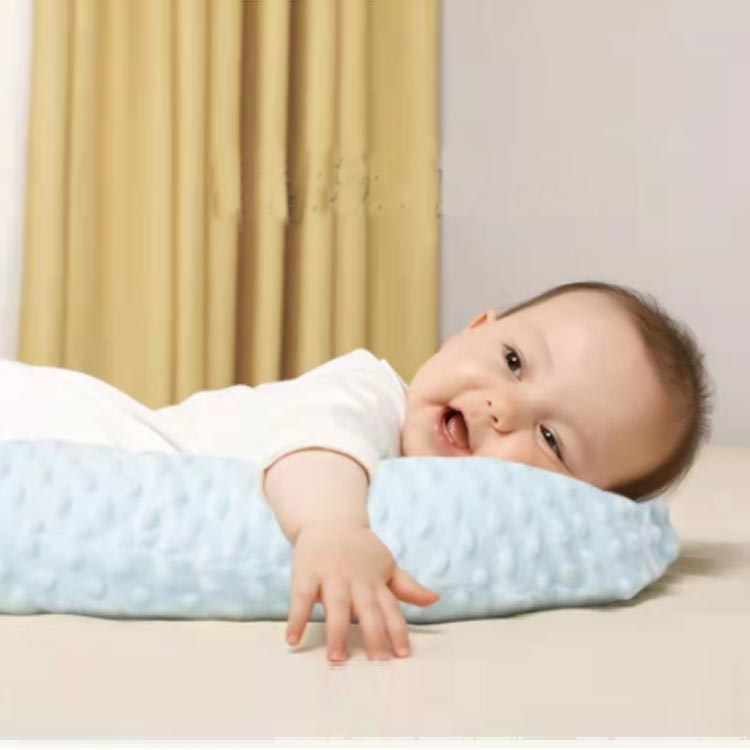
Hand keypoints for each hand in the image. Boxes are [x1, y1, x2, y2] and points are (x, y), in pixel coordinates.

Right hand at [285, 522, 439, 661]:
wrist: (329, 519)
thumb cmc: (360, 549)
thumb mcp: (386, 564)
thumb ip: (407, 586)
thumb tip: (435, 599)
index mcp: (376, 580)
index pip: (391, 608)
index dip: (397, 630)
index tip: (403, 655)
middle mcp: (356, 579)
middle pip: (367, 609)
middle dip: (374, 634)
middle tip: (378, 661)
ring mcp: (332, 576)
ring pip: (337, 605)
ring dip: (337, 631)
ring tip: (336, 657)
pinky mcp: (307, 572)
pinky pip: (302, 598)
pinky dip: (297, 618)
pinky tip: (293, 640)